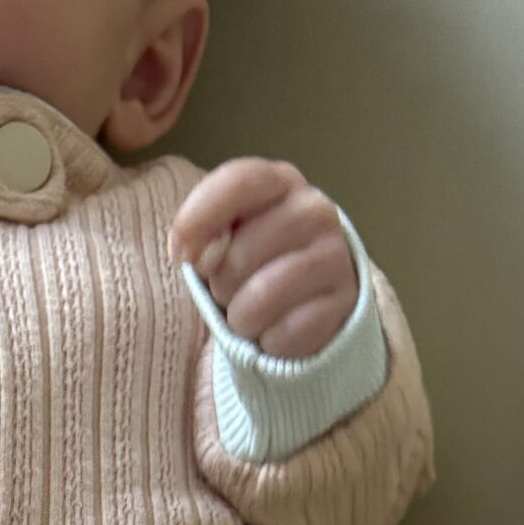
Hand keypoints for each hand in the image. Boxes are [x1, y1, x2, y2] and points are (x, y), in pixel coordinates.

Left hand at [170, 158, 357, 358]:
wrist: (306, 306)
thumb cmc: (254, 267)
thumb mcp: (224, 239)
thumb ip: (205, 233)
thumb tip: (195, 254)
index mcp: (281, 183)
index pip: (238, 182)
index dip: (198, 218)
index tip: (179, 254)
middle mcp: (314, 211)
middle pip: (241, 253)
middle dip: (222, 285)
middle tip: (233, 291)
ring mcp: (335, 256)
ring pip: (260, 299)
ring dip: (242, 319)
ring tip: (253, 314)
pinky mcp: (344, 303)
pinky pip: (283, 334)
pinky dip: (270, 342)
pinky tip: (278, 330)